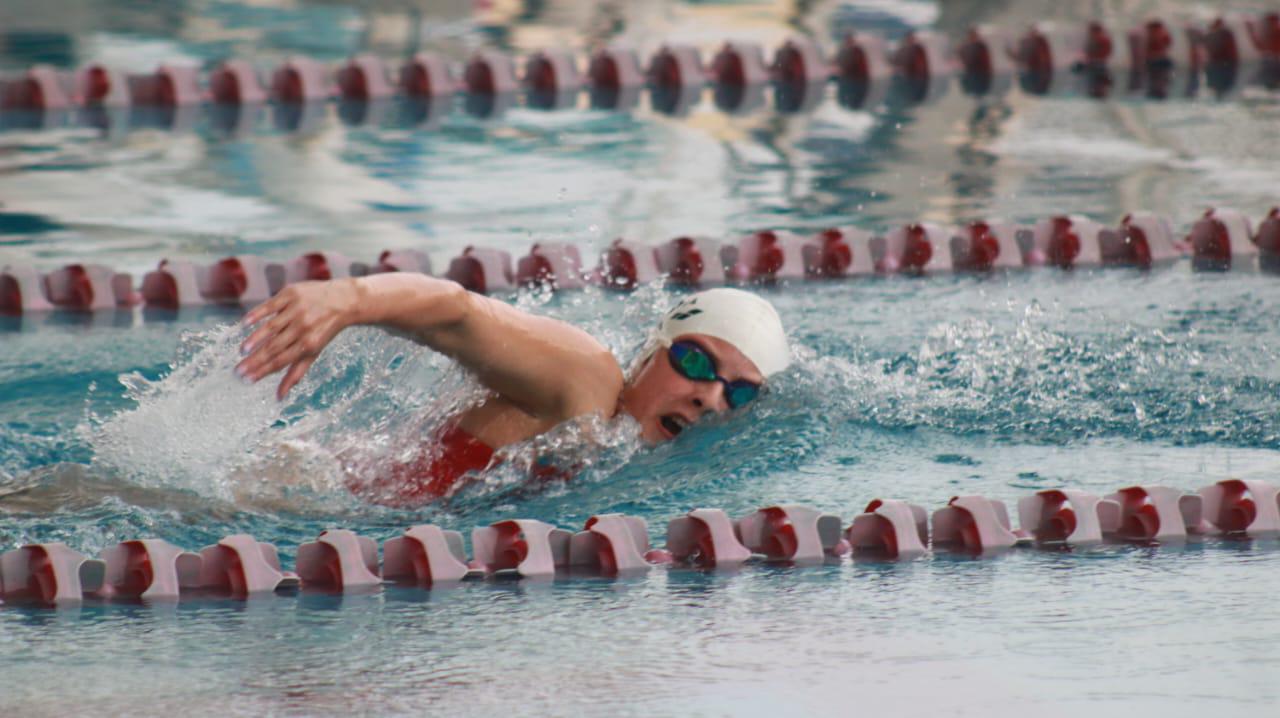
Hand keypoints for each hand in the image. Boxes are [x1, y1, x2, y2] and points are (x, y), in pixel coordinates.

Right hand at [236, 279, 360, 399]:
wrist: (344, 300)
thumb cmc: (324, 329)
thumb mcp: (314, 351)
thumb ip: (295, 372)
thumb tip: (279, 397)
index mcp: (309, 344)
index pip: (281, 361)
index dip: (263, 371)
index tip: (247, 379)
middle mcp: (303, 328)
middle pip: (274, 347)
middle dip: (255, 360)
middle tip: (238, 370)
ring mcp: (297, 310)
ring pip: (272, 327)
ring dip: (255, 339)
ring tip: (242, 350)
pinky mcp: (291, 294)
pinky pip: (270, 305)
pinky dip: (257, 314)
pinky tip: (244, 323)